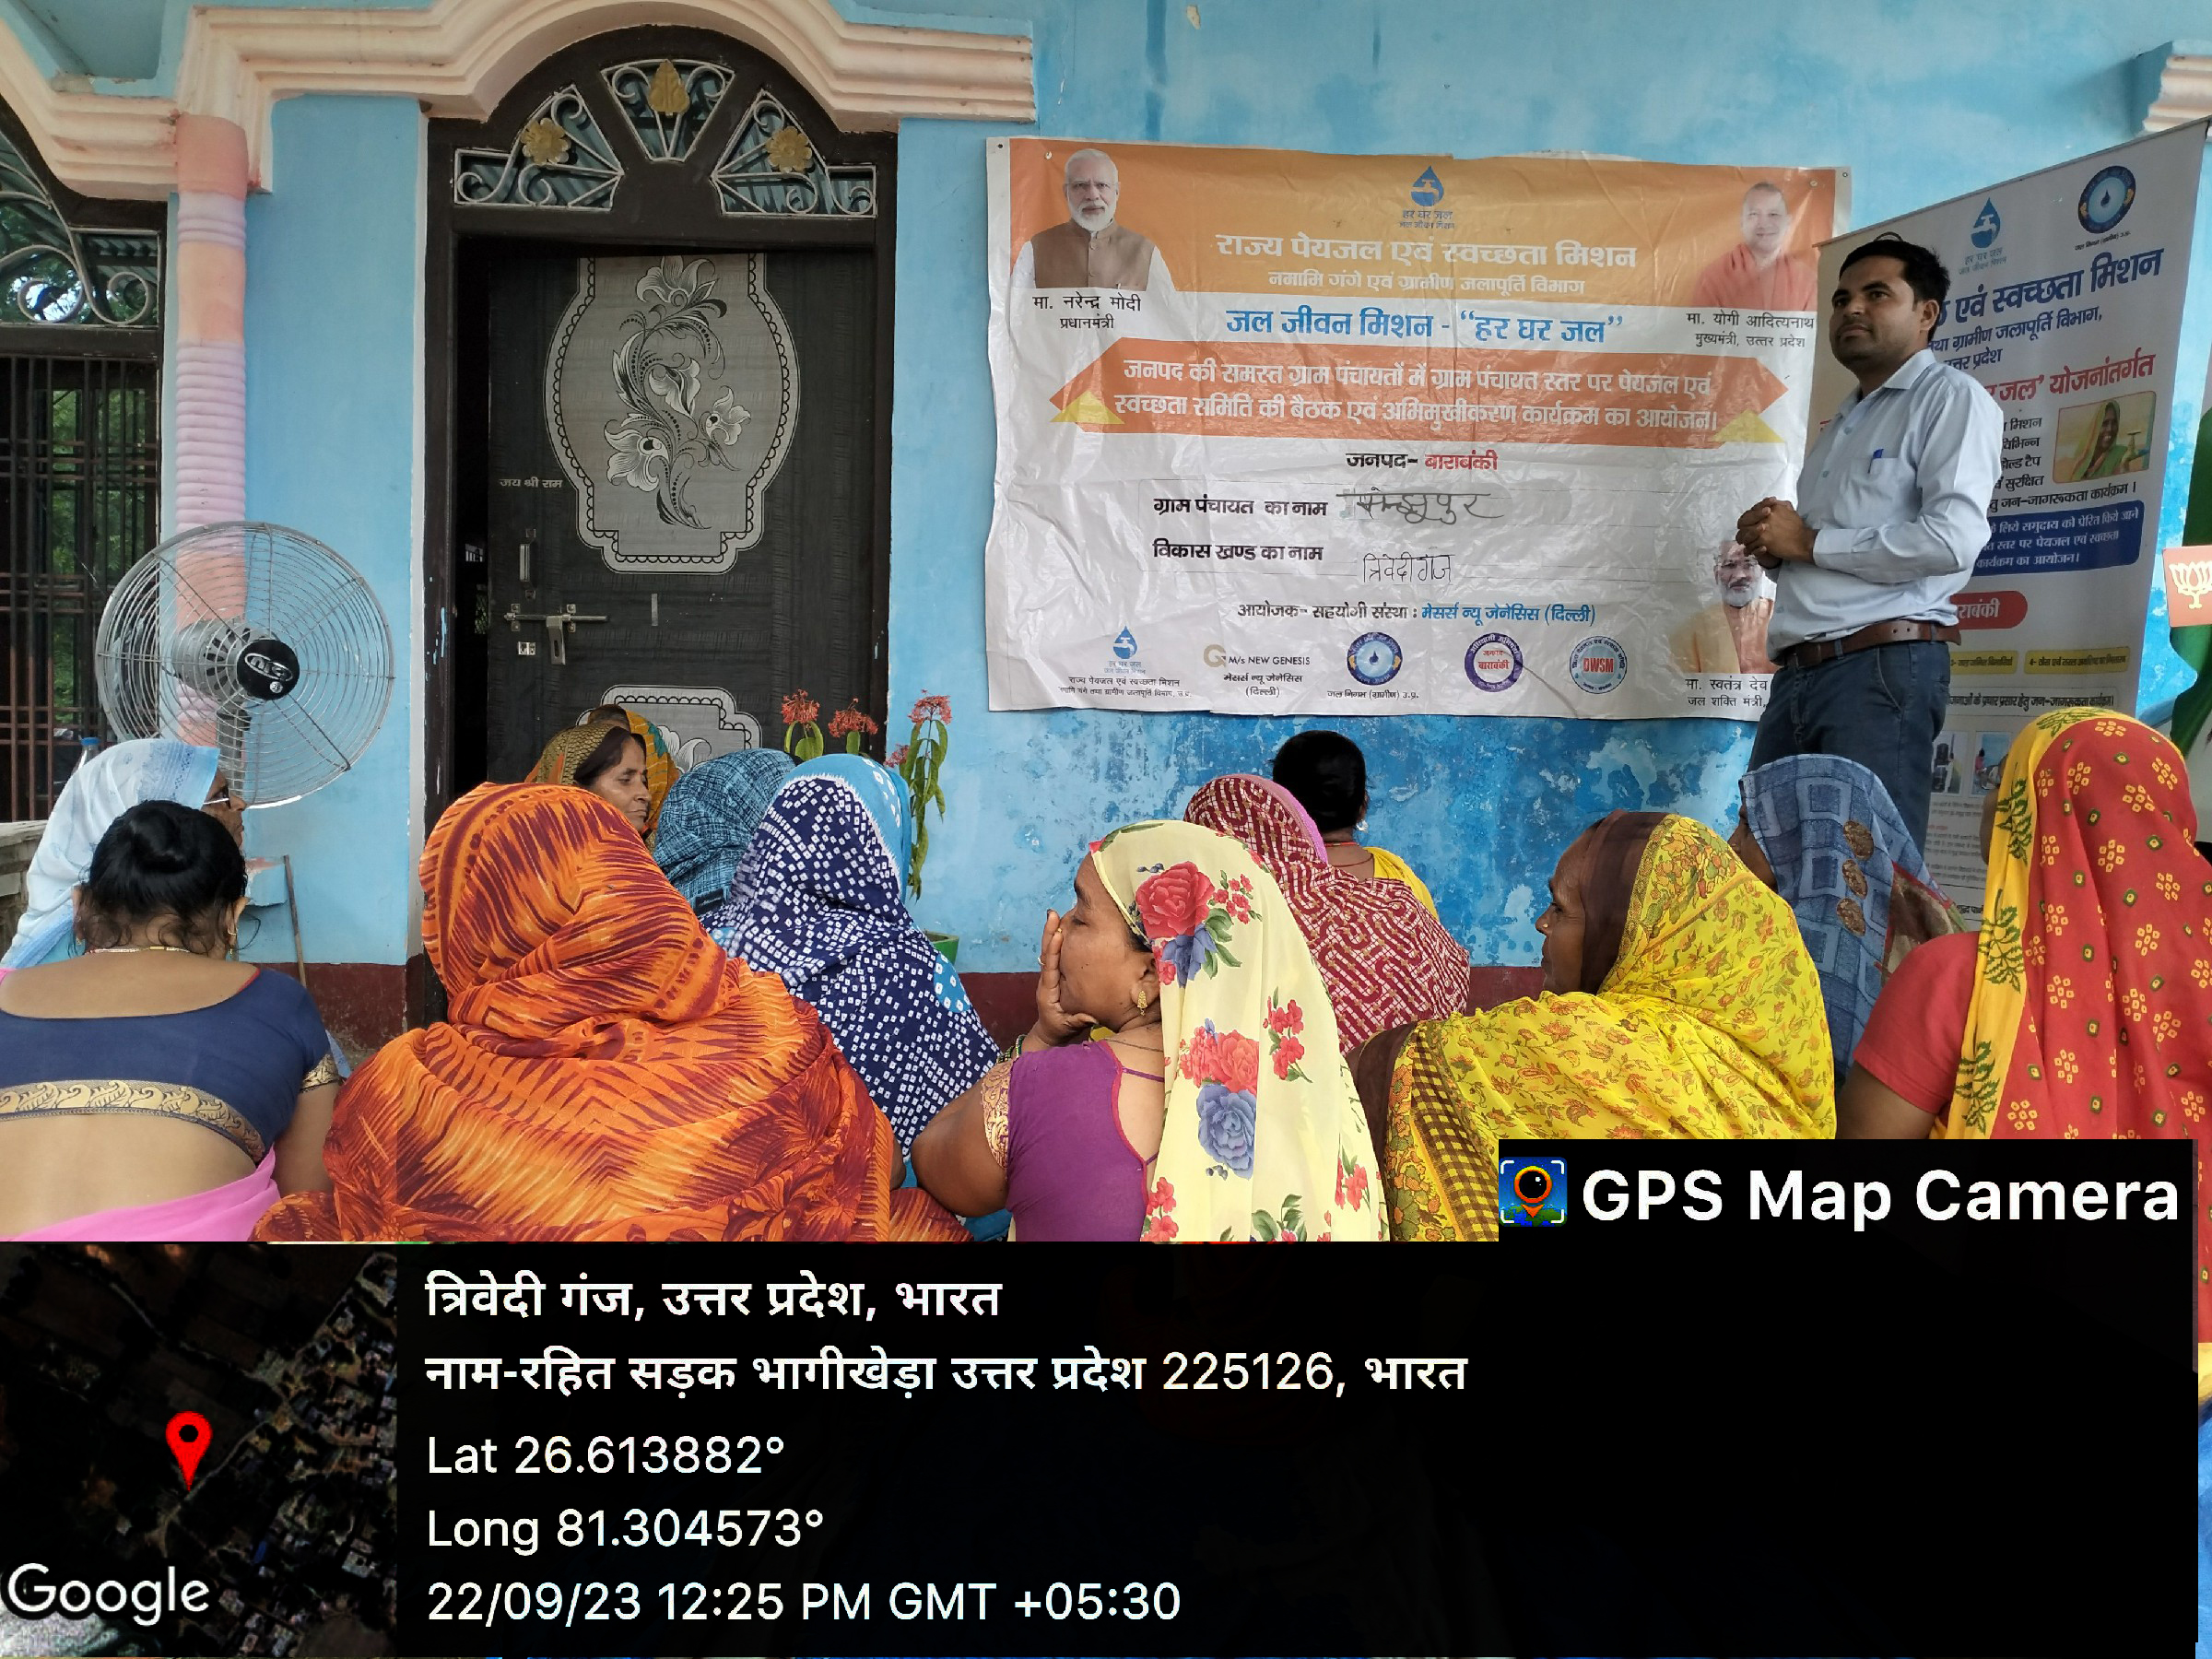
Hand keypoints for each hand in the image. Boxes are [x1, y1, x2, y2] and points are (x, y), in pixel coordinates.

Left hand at [1028, 909, 1092, 1046]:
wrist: (1049, 1034)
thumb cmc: (1059, 1030)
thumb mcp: (1069, 1027)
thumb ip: (1079, 1021)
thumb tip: (1092, 1016)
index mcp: (1048, 991)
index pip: (1050, 967)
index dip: (1053, 950)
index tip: (1058, 935)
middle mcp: (1046, 980)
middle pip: (1046, 953)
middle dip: (1049, 933)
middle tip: (1052, 914)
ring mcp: (1049, 977)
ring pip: (1048, 951)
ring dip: (1051, 933)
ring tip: (1055, 914)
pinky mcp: (1054, 975)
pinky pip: (1054, 955)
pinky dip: (1056, 940)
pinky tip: (1063, 928)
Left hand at [1737, 496, 1813, 566]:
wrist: (1804, 541)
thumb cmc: (1798, 527)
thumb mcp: (1789, 510)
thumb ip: (1778, 505)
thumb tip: (1769, 502)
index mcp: (1772, 506)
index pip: (1752, 510)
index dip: (1748, 518)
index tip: (1749, 524)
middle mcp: (1766, 515)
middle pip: (1744, 520)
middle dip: (1742, 528)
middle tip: (1743, 535)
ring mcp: (1764, 527)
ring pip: (1744, 533)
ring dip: (1745, 539)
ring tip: (1747, 544)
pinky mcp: (1764, 539)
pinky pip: (1750, 544)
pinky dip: (1750, 549)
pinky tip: (1752, 551)